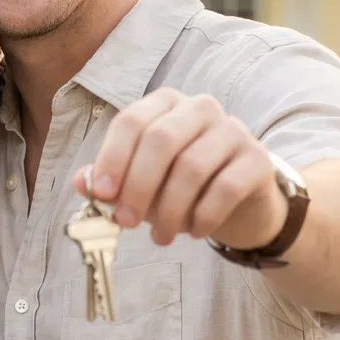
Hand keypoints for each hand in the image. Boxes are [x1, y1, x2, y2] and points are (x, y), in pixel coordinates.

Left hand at [79, 89, 285, 249]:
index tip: (102, 195)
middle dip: (138, 186)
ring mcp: (232, 129)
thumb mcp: (141, 181)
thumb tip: (83, 183)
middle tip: (126, 222)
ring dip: (169, 210)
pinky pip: (225, 188)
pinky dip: (203, 216)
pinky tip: (193, 231)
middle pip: (160, 140)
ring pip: (191, 167)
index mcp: (164, 103)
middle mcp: (199, 107)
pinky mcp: (256, 158)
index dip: (112, 158)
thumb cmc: (181, 185)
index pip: (131, 121)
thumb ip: (111, 179)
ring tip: (160, 236)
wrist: (240, 202)